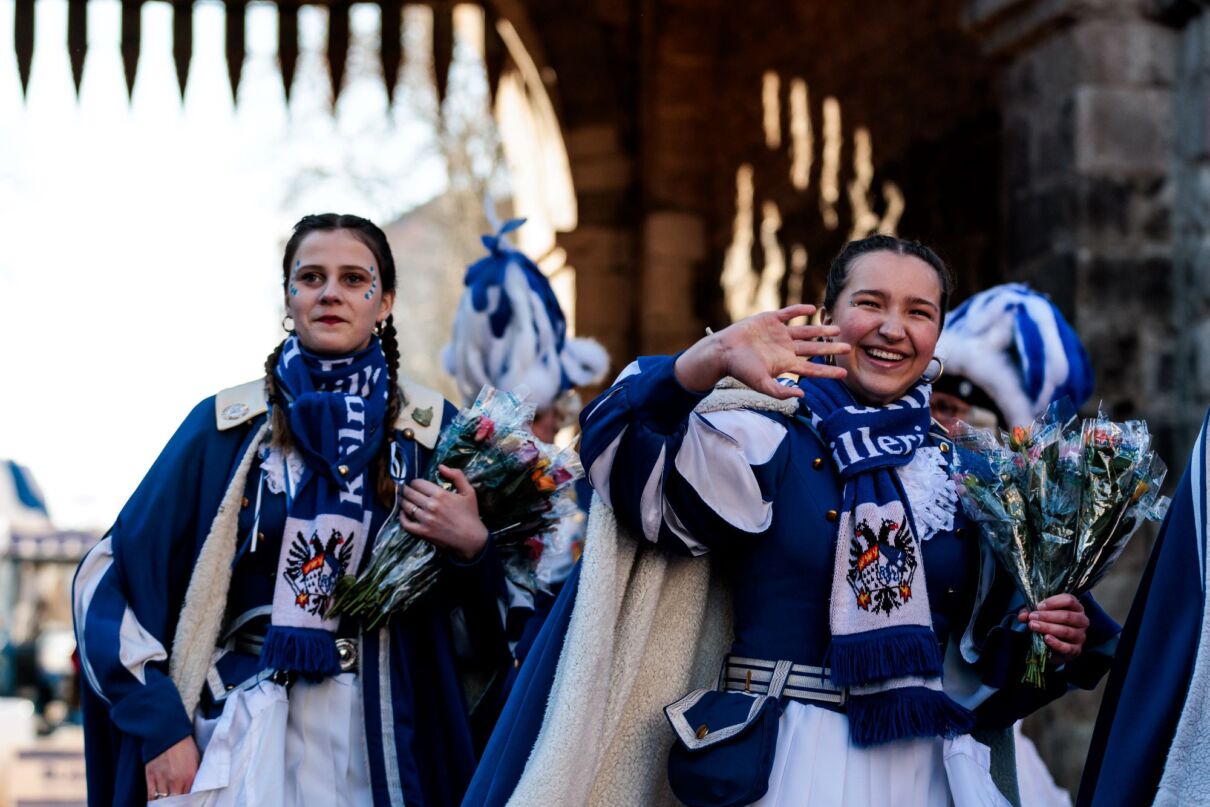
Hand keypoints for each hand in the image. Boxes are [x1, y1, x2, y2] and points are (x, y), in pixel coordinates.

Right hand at [145, 736, 198, 799]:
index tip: (187, 802)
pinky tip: (156, 801)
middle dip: (177, 803)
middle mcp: (176, 780)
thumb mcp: (196, 758)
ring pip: (163, 800)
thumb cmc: (183, 745)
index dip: (188, 801)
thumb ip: (195, 774)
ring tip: (167, 803)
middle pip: (176, 801)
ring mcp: (162, 779)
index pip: (189, 797)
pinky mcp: (150, 776)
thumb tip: (195, 787)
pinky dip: (153, 800)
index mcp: (190, 775)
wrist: (167, 732)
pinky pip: (151, 795)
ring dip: (165, 802)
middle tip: (177, 803)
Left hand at [402, 466, 488, 560]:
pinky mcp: (423, 532)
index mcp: (441, 494)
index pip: (418, 483)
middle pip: (409, 493)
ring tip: (404, 499)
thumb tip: (441, 466)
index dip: (414, 482)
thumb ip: (457, 475)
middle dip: (406, 490)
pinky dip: (402, 517)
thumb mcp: (469, 491)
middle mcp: (431, 506)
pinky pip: (406, 523)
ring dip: (403, 501)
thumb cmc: (470, 514)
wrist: (471, 539)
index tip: (415, 484)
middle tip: (406, 490)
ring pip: (406, 506)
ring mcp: (426, 520)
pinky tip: (403, 513)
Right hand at [674, 304, 850, 398]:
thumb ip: (780, 391)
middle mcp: (785, 348)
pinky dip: (799, 310)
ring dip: (820, 330)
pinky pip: (788, 314)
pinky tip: (812, 309)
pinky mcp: (770, 320)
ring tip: (836, 329)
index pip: (811, 369)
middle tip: (849, 348)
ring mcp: (778, 334)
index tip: (844, 374)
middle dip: (830, 349)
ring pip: (805, 331)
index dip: (827, 371)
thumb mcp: (760, 384)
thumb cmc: (740, 369)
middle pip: (813, 348)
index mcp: (785, 364)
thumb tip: (802, 396)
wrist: (723, 351)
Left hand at [1018, 593, 1088, 664]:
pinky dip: (1056, 643)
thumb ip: (1031, 612)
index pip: (1069, 600)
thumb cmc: (1049, 623)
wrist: (1054, 646)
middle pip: (1067, 616)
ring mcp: (1080, 636)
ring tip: (1033, 626)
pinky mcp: (1076, 649)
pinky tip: (1046, 638)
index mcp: (1076, 607)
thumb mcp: (1040, 615)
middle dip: (1047, 616)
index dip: (1053, 602)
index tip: (1038, 606)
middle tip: (1032, 617)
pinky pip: (1068, 647)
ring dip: (1048, 628)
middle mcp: (1082, 620)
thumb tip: (1023, 615)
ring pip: (1066, 631)